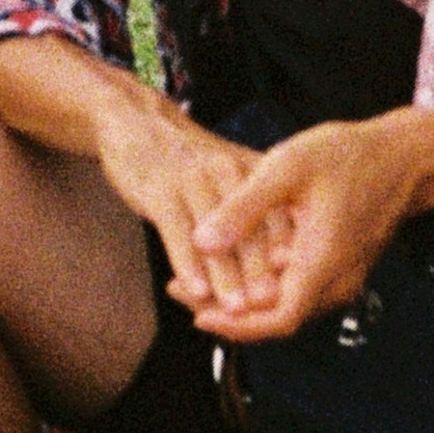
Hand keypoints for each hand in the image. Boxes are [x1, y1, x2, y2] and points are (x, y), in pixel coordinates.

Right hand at [93, 108, 282, 329]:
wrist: (137, 122)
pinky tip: (194, 288)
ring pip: (217, 236)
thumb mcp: (232, 175)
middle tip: (274, 306)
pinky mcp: (160, 190)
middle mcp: (229, 174)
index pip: (280, 220)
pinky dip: (186, 262)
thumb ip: (255, 213)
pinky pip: (177, 231)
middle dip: (263, 273)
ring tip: (237, 311)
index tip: (296, 292)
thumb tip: (279, 268)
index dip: (288, 259)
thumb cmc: (189, 161)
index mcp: (254, 173)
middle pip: (252, 231)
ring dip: (227, 276)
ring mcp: (194, 181)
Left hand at [180, 118, 425, 343]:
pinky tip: (237, 263)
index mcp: (323, 262)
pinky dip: (263, 286)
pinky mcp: (340, 270)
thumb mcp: (287, 168)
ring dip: (242, 299)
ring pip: (285, 306)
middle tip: (178, 288)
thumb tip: (201, 242)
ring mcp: (341, 278)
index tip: (198, 314)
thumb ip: (243, 208)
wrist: (404, 157)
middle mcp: (336, 281)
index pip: (278, 320)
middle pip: (275, 318)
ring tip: (197, 276)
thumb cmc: (349, 156)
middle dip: (225, 310)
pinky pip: (298, 291)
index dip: (235, 326)